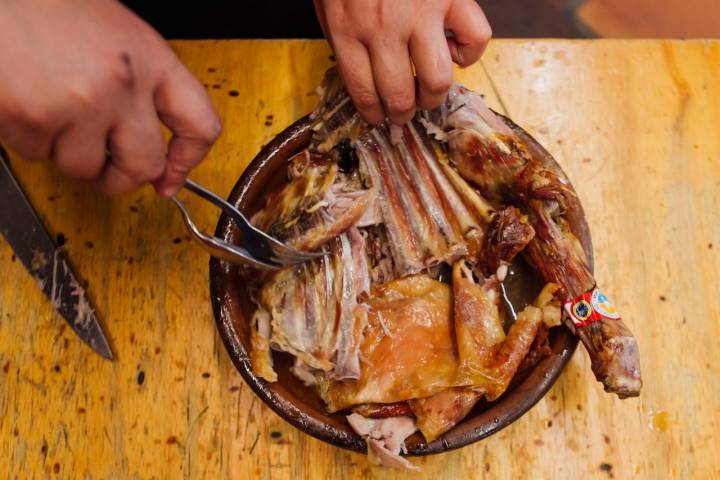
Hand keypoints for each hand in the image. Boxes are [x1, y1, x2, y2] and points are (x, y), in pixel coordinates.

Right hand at [0, 0, 220, 195]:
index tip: (172, 175)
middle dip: (122, 176)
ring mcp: (80, 104)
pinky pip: (39, 155)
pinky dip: (30, 139)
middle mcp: (123, 84)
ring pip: (86, 168)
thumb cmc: (44, 6)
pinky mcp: (34, 119)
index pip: (200, 125)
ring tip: (53, 112)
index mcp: (150, 58)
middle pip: (144, 165)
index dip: (187, 160)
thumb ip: (141, 81)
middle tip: (107, 169)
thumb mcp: (114, 32)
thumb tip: (149, 134)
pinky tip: (27, 103)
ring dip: (67, 152)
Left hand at [314, 0, 490, 124]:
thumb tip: (363, 76)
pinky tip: (455, 49)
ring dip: (434, 95)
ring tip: (430, 92)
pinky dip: (470, 51)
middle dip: (403, 113)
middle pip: (400, 95)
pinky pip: (474, 39)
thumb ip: (342, 37)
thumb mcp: (327, 3)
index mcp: (346, 31)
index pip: (363, 93)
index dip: (374, 114)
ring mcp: (419, 14)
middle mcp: (382, 30)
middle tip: (405, 112)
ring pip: (438, 80)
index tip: (379, 118)